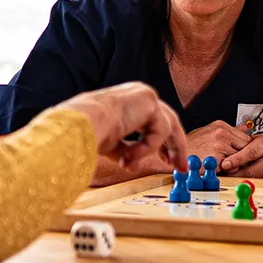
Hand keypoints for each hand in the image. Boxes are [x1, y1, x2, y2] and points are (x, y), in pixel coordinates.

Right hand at [63, 83, 186, 173]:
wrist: (83, 125)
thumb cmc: (89, 132)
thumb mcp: (111, 145)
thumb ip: (127, 151)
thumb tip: (133, 166)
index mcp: (128, 102)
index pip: (153, 120)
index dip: (162, 142)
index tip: (167, 160)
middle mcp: (139, 95)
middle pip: (168, 121)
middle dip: (175, 147)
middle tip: (180, 167)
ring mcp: (146, 96)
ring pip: (167, 126)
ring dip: (153, 150)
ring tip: (131, 161)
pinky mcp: (150, 102)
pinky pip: (160, 131)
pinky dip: (146, 147)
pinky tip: (130, 154)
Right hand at [185, 120, 251, 164]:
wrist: (175, 156)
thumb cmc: (190, 147)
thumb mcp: (209, 133)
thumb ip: (228, 132)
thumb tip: (244, 128)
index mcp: (220, 125)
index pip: (244, 136)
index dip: (242, 147)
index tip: (238, 152)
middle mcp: (221, 132)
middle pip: (245, 145)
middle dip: (242, 155)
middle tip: (231, 160)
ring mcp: (220, 143)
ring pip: (241, 156)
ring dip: (235, 163)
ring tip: (222, 163)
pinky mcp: (217, 155)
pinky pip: (233, 165)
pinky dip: (228, 169)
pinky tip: (217, 167)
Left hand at [220, 135, 262, 177]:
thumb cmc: (260, 145)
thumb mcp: (250, 139)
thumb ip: (237, 143)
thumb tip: (221, 148)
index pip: (250, 153)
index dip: (236, 160)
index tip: (224, 164)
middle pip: (250, 170)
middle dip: (234, 173)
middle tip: (222, 173)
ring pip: (252, 179)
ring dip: (238, 179)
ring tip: (227, 177)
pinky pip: (256, 182)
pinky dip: (245, 181)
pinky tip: (237, 179)